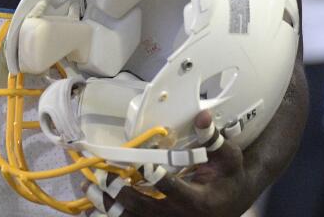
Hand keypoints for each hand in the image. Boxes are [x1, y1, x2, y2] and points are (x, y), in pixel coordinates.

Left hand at [107, 111, 256, 216]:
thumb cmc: (230, 178)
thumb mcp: (229, 158)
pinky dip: (118, 214)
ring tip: (91, 192)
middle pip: (148, 208)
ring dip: (113, 206)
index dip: (156, 178)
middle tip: (103, 178)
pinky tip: (97, 206)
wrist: (232, 203)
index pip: (173, 189)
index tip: (140, 165)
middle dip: (124, 193)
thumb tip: (202, 115)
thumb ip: (214, 138)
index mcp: (200, 201)